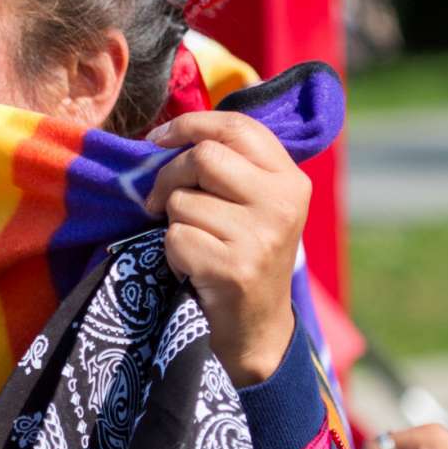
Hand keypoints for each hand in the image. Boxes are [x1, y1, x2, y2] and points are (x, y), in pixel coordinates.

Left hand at [143, 111, 309, 385]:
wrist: (256, 325)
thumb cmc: (243, 252)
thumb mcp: (252, 204)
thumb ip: (228, 166)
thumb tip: (165, 134)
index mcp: (290, 180)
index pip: (238, 127)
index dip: (191, 124)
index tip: (158, 138)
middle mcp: (282, 203)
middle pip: (203, 157)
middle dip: (169, 176)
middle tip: (162, 202)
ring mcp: (261, 236)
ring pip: (183, 200)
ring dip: (175, 222)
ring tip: (199, 243)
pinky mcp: (234, 267)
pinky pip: (175, 238)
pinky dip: (173, 253)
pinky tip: (195, 268)